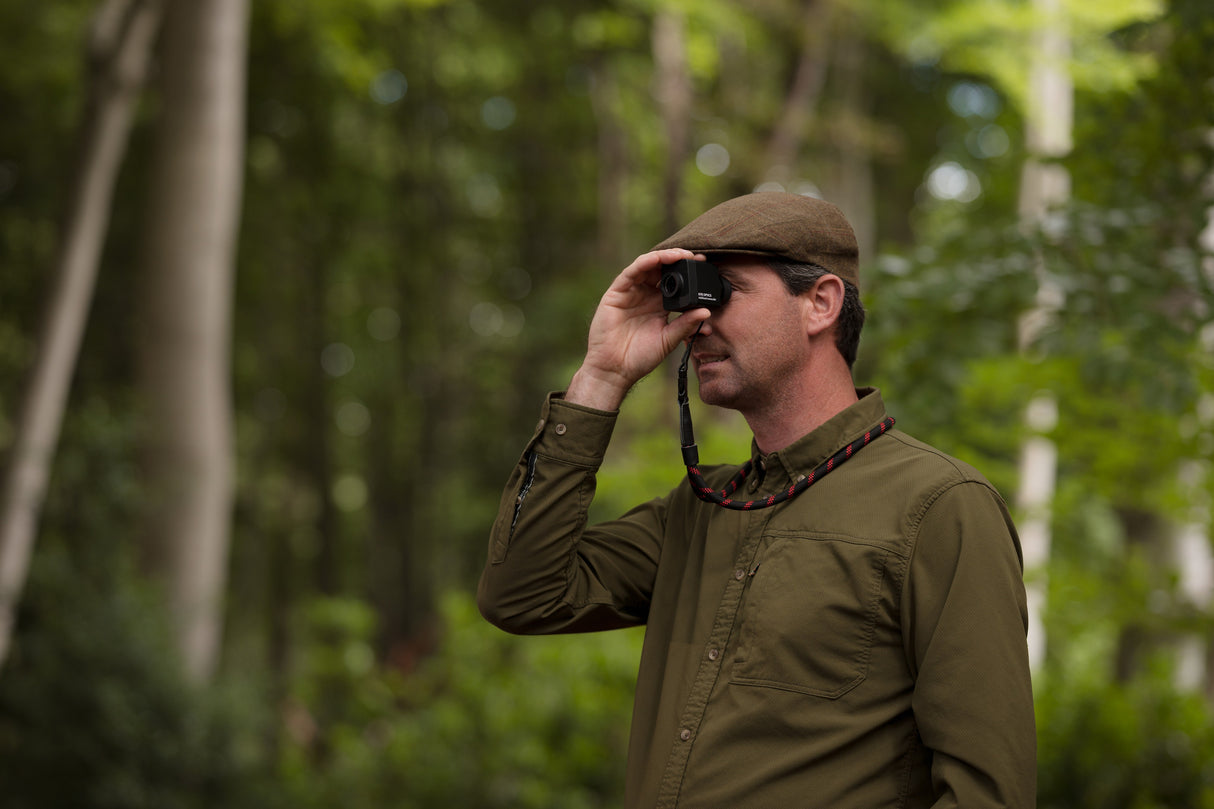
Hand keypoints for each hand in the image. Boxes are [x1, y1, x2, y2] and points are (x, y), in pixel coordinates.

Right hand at [566, 249, 710, 410]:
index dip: (689, 273)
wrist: (616, 370)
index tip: (705, 266)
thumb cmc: (641, 357)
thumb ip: (686, 325)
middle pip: (662, 270)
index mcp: (659, 305)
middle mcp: (645, 295)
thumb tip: (706, 311)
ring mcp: (630, 292)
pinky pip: (631, 273)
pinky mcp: (616, 293)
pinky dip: (644, 263)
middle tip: (696, 257)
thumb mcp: (669, 339)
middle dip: (678, 261)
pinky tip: (657, 259)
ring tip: (680, 255)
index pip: (675, 283)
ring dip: (663, 258)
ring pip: (647, 266)